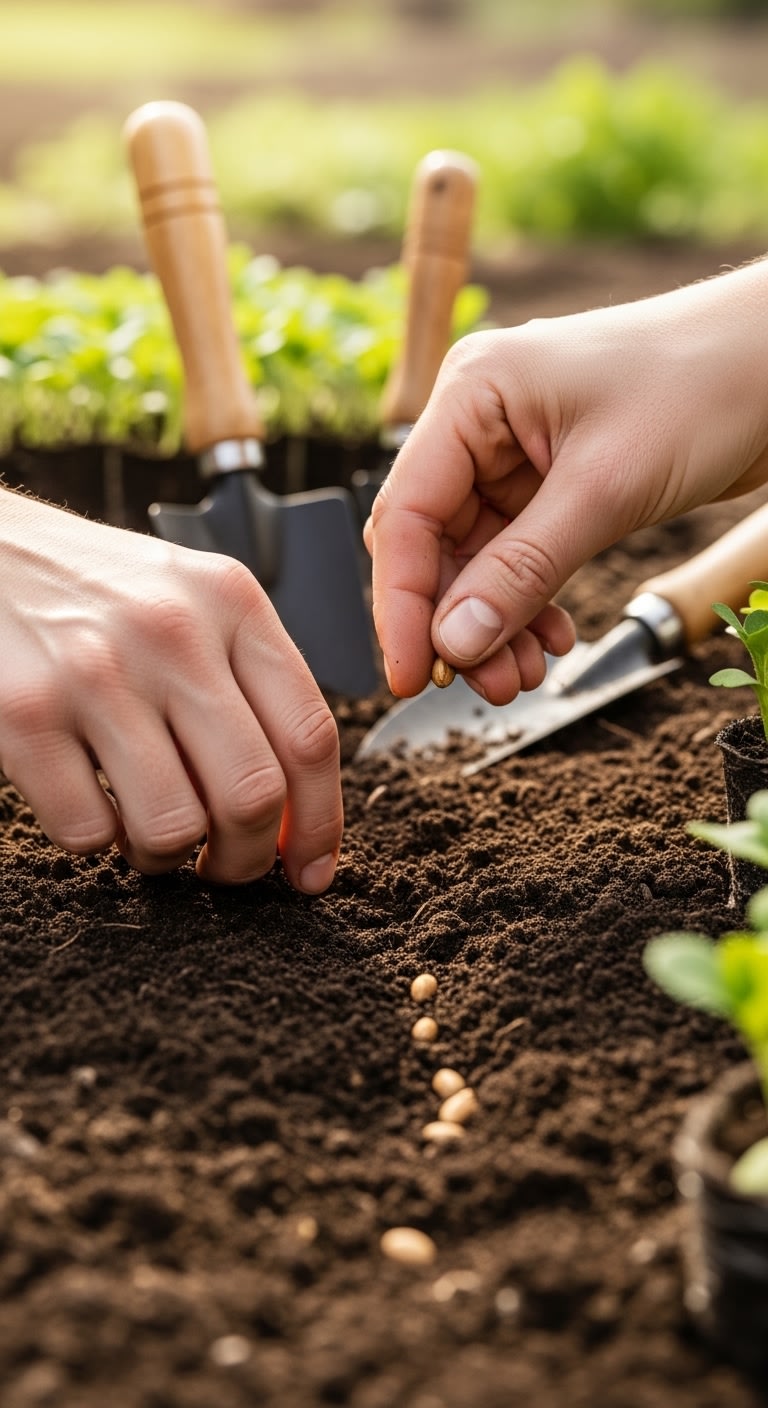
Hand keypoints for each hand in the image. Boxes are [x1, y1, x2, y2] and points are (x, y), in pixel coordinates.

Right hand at [0, 489, 341, 889]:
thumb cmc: (98, 591)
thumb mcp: (193, 600)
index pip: (310, 735)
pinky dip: (96, 840)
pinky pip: (88, 830)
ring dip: (166, 857)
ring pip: (174, 826)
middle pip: (253, 792)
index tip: (310, 871)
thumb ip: (250, 683)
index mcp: (232, 602)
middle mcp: (172, 632)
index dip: (319, 824)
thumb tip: (297, 812)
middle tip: (223, 868)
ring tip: (148, 833)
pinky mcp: (25, 714)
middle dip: (245, 860)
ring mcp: (96, 672)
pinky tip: (90, 801)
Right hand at [366, 258, 767, 701]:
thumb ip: (522, 571)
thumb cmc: (702, 388)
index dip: (402, 603)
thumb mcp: (605, 490)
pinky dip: (529, 603)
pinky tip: (552, 639)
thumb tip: (454, 645)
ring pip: (477, 559)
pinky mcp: (553, 482)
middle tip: (487, 686)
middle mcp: (481, 421)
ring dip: (494, 623)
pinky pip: (518, 557)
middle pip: (435, 543)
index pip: (407, 513)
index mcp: (472, 393)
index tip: (408, 675)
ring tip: (522, 677)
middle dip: (457, 622)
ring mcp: (515, 452)